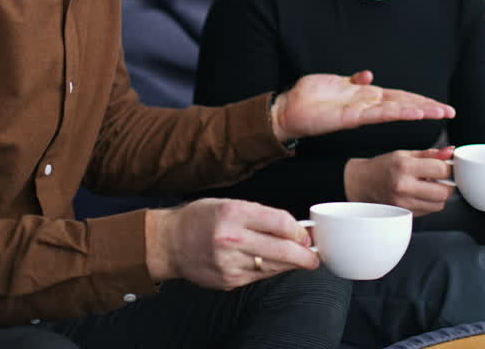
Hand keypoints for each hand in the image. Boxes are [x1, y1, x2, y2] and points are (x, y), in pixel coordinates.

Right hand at [145, 198, 318, 289]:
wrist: (168, 243)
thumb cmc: (200, 219)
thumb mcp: (229, 204)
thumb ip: (260, 215)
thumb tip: (293, 229)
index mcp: (233, 213)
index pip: (280, 222)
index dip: (298, 231)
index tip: (306, 234)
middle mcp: (231, 238)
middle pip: (281, 250)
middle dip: (305, 255)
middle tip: (315, 257)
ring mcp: (229, 262)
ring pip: (273, 266)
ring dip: (290, 264)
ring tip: (300, 259)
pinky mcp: (228, 280)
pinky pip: (259, 276)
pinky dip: (270, 270)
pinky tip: (273, 264)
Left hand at [272, 70, 454, 141]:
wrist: (287, 109)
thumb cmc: (308, 97)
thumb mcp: (334, 82)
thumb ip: (353, 80)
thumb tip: (368, 74)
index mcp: (365, 96)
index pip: (398, 97)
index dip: (419, 99)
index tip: (438, 104)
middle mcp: (368, 105)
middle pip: (404, 104)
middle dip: (428, 107)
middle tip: (450, 112)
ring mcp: (362, 111)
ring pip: (397, 110)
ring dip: (419, 111)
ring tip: (440, 113)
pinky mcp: (353, 117)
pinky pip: (380, 113)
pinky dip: (398, 112)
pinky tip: (413, 112)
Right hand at [345, 146, 456, 215]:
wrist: (362, 183)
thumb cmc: (384, 167)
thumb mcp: (405, 154)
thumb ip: (430, 154)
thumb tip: (451, 152)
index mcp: (405, 167)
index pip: (441, 170)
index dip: (449, 168)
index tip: (447, 166)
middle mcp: (404, 187)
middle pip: (444, 192)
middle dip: (447, 184)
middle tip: (440, 178)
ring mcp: (403, 203)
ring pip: (439, 205)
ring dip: (439, 196)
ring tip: (428, 186)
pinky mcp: (404, 214)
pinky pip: (428, 211)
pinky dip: (429, 203)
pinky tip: (419, 194)